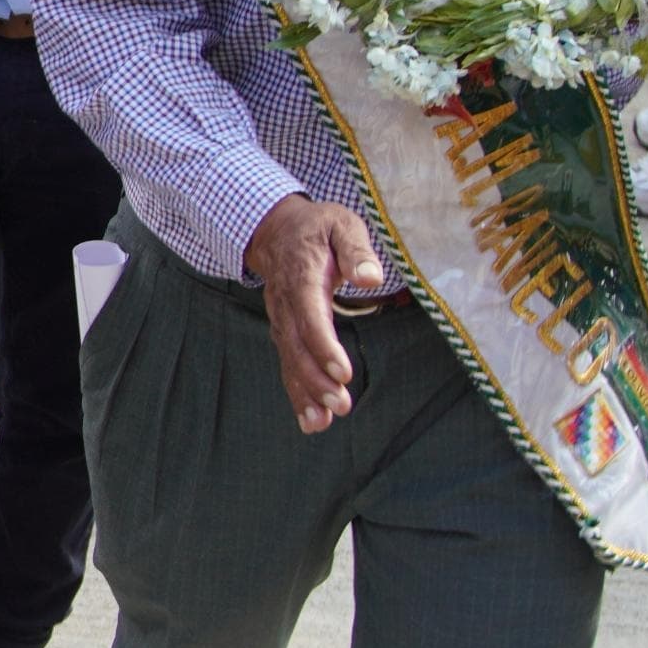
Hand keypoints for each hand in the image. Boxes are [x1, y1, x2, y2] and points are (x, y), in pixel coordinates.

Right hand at [244, 192, 389, 434]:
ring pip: (289, 360)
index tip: (343, 373)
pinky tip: (311, 420)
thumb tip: (371, 277)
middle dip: (316, 380)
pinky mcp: (284, 331)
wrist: (276, 230)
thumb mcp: (341, 224)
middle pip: (297, 347)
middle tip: (341, 406)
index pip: (310, 317)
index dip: (324, 347)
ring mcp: (281, 319)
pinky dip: (297, 393)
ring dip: (304, 393)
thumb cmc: (318, 227)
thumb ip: (356, 249)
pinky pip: (287, 364)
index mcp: (301, 277)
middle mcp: (285, 303)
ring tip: (322, 423)